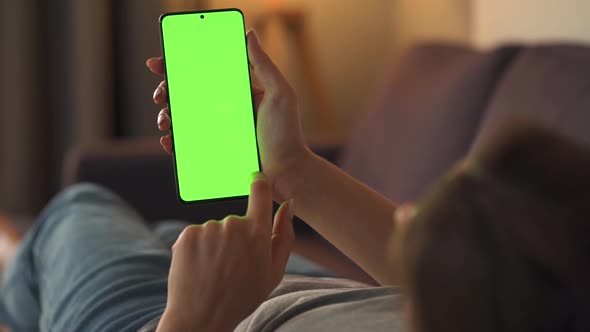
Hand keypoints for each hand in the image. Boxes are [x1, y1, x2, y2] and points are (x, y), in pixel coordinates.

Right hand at [146, 30, 307, 197]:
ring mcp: (217, 131)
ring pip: (184, 118)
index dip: (180, 66)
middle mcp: (224, 109)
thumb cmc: (287, 134)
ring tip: (166, 120)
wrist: (287, 171)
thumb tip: (249, 35)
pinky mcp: (214, 151)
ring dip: (167, 116)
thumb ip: (264, 65)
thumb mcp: (280, 94)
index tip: (161, 64)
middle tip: (160, 95)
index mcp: (237, 91)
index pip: (205, 73)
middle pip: (188, 94)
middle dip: (167, 91)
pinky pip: (188, 145)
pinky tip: (169, 141)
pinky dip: (174, 142)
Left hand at [156, 172, 294, 331]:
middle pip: (237, 220)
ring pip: (216, 229)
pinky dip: (199, 249)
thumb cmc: (243, 296)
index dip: (259, 182)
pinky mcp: (186, 235)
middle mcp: (232, 224)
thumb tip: (289, 204)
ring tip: (215, 271)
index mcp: (257, 232)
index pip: (260, 189)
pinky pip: (197, 235)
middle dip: (236, 238)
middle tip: (233, 266)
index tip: (256, 179)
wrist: (201, 317)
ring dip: (216, 245)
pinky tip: (200, 269)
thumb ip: (284, 235)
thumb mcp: (274, 271)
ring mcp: (207, 229)